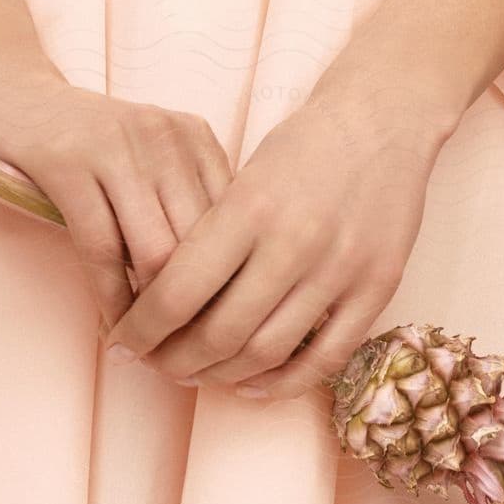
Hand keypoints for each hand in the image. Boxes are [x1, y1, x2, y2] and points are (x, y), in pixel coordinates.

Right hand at [0, 56, 234, 327]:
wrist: (2, 92)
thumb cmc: (81, 143)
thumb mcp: (146, 162)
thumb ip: (183, 206)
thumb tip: (222, 293)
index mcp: (196, 138)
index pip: (236, 226)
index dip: (232, 287)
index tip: (225, 335)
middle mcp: (168, 138)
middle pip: (204, 245)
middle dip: (199, 311)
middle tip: (189, 359)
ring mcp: (120, 148)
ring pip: (159, 254)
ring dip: (156, 316)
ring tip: (152, 350)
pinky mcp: (70, 164)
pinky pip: (103, 249)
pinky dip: (112, 298)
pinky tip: (114, 328)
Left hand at [101, 87, 452, 399]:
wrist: (382, 119)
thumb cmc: (301, 147)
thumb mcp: (242, 178)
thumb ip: (209, 239)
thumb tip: (160, 307)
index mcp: (249, 207)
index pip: (178, 292)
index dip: (141, 330)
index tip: (121, 344)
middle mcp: (295, 242)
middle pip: (219, 333)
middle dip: (174, 361)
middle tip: (155, 364)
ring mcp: (341, 269)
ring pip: (267, 352)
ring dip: (221, 375)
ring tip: (197, 373)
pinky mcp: (378, 287)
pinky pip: (325, 357)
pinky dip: (283, 382)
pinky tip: (251, 384)